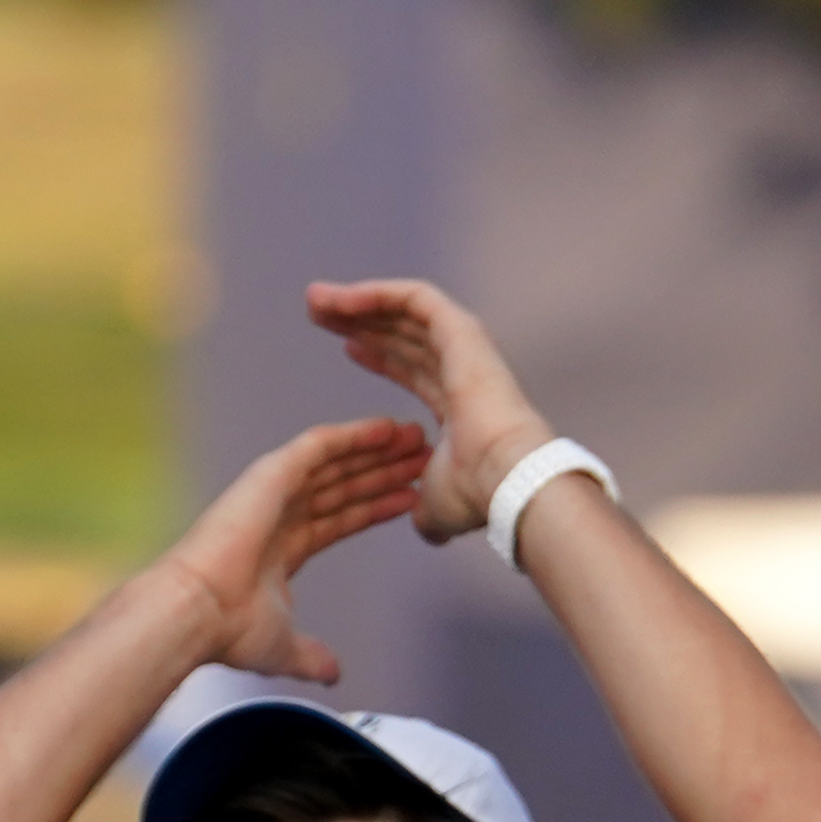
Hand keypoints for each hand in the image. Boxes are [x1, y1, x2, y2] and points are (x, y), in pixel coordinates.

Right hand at [133, 417, 426, 675]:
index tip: (410, 499)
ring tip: (416, 437)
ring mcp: (274, 492)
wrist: (198, 612)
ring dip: (376, 449)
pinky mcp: (270, 475)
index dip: (376, 507)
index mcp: (283, 548)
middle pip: (344, 486)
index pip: (340, 519)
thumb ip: (310, 655)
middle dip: (383, 472)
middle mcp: (280, 515)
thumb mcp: (283, 645)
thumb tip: (332, 674)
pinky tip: (386, 427)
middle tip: (423, 458)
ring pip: (336, 462)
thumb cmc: (229, 630)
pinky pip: (320, 446)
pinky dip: (354, 435)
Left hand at [307, 278, 553, 542]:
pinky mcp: (461, 329)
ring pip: (405, 311)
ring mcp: (465, 347)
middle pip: (404, 334)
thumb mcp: (435, 502)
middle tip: (318, 313)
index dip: (380, 356)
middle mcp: (463, 369)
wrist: (504, 478)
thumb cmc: (474, 494)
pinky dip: (376, 294)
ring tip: (316, 300)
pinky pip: (414, 299)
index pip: (415, 368)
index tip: (346, 348)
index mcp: (459, 403)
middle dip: (362, 322)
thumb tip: (425, 527)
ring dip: (359, 303)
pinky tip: (341, 298)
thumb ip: (426, 508)